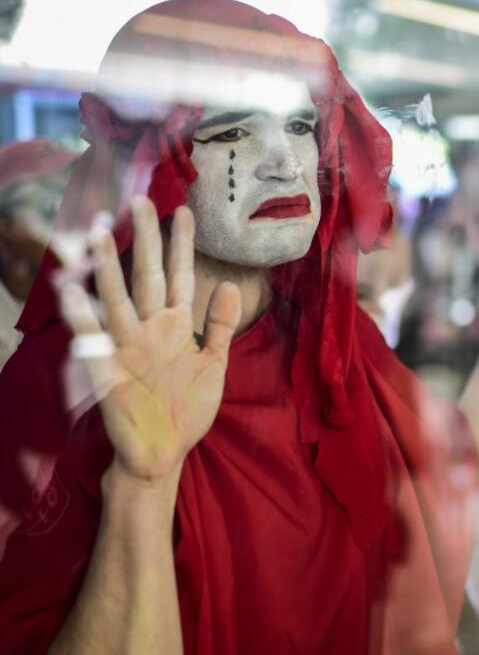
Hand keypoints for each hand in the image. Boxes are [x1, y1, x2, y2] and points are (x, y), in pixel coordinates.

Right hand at [59, 196, 240, 486]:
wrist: (164, 454)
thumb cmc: (186, 409)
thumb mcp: (214, 364)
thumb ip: (220, 325)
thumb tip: (229, 284)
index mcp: (175, 327)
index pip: (179, 277)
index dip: (182, 246)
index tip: (187, 212)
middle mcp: (149, 330)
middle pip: (146, 276)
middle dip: (145, 240)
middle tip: (143, 200)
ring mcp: (127, 348)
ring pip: (116, 299)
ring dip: (106, 267)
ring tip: (96, 231)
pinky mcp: (108, 372)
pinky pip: (93, 341)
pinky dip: (82, 318)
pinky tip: (71, 292)